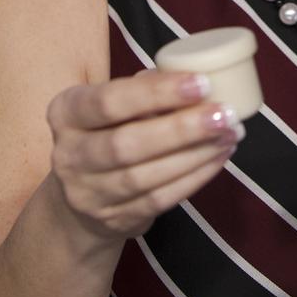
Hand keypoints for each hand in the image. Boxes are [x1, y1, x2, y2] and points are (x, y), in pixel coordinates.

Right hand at [47, 68, 242, 241]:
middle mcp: (69, 155)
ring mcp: (89, 194)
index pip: (110, 101)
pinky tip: (218, 157)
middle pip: (127, 144)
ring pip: (146, 176)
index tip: (201, 82)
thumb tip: (194, 75)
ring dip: (196, 154)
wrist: (80, 198)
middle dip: (181, 128)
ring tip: (230, 133)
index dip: (157, 93)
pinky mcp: (113, 220)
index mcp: (66, 112)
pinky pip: (160, 199)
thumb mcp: (111, 105)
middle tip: (224, 112)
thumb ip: (143, 89)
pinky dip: (195, 177)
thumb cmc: (106, 131)